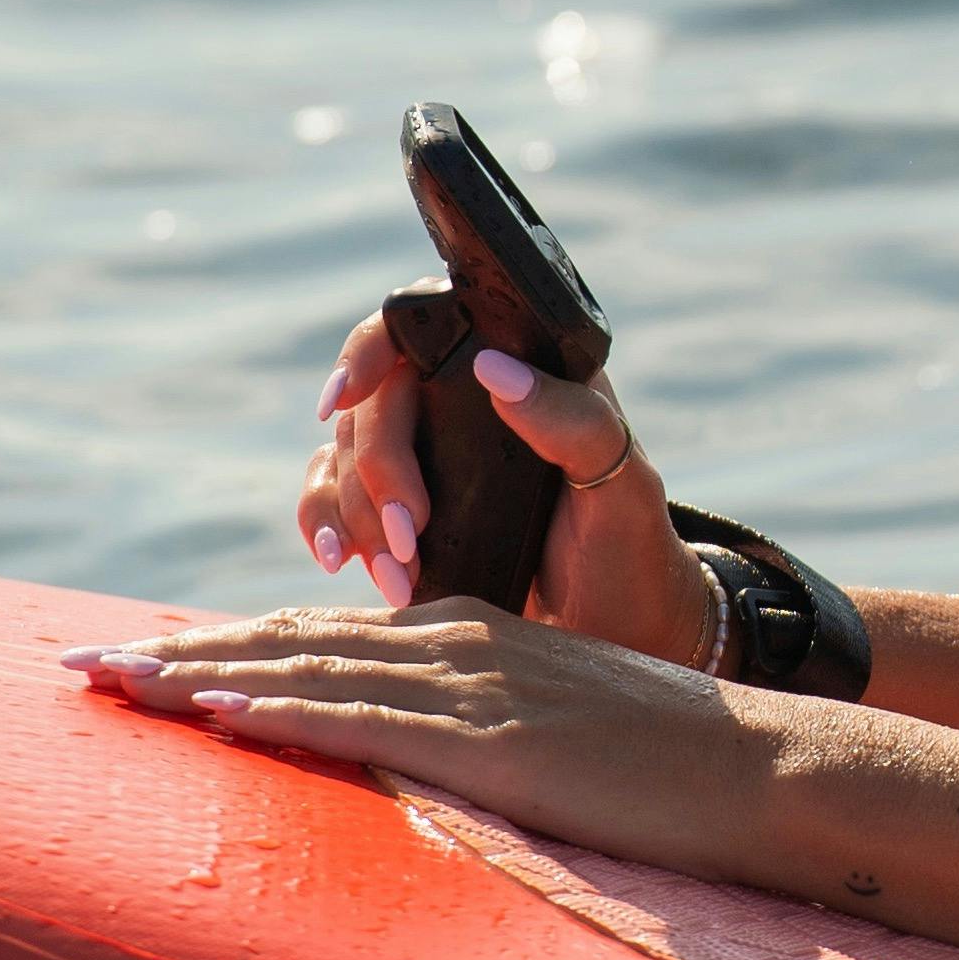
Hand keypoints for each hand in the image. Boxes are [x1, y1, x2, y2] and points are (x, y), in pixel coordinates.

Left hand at [63, 598, 766, 872]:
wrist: (764, 770)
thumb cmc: (670, 772)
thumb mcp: (552, 738)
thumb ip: (476, 738)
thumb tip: (408, 775)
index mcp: (470, 639)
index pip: (321, 640)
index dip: (224, 645)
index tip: (140, 661)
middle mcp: (459, 643)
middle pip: (290, 641)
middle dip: (176, 650)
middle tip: (75, 665)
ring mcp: (475, 687)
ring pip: (308, 671)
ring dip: (198, 673)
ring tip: (110, 681)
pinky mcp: (493, 740)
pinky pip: (367, 721)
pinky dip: (284, 711)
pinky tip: (217, 710)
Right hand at [297, 312, 720, 670]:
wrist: (619, 632)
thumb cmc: (631, 547)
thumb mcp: (623, 485)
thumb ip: (575, 423)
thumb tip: (494, 370)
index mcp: (518, 373)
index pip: (424, 327)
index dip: (371, 350)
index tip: (347, 395)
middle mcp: (461, 404)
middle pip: (375, 403)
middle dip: (379, 471)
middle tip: (412, 536)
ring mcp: (426, 458)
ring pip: (344, 454)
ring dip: (354, 512)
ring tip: (398, 578)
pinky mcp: (401, 512)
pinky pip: (332, 499)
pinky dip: (327, 525)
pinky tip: (342, 560)